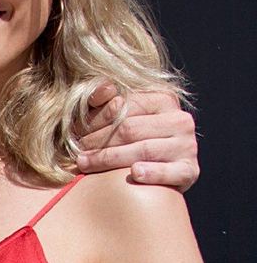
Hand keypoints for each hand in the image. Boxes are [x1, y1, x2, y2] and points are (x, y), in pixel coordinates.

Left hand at [76, 82, 197, 191]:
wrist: (163, 172)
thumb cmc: (135, 141)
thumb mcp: (124, 116)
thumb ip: (108, 100)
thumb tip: (102, 89)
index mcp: (164, 99)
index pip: (124, 107)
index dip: (95, 120)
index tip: (73, 132)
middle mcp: (180, 120)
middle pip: (130, 129)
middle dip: (98, 141)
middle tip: (75, 152)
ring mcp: (187, 145)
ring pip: (143, 150)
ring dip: (109, 158)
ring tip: (84, 164)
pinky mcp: (190, 170)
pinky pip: (170, 172)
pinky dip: (152, 172)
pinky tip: (135, 173)